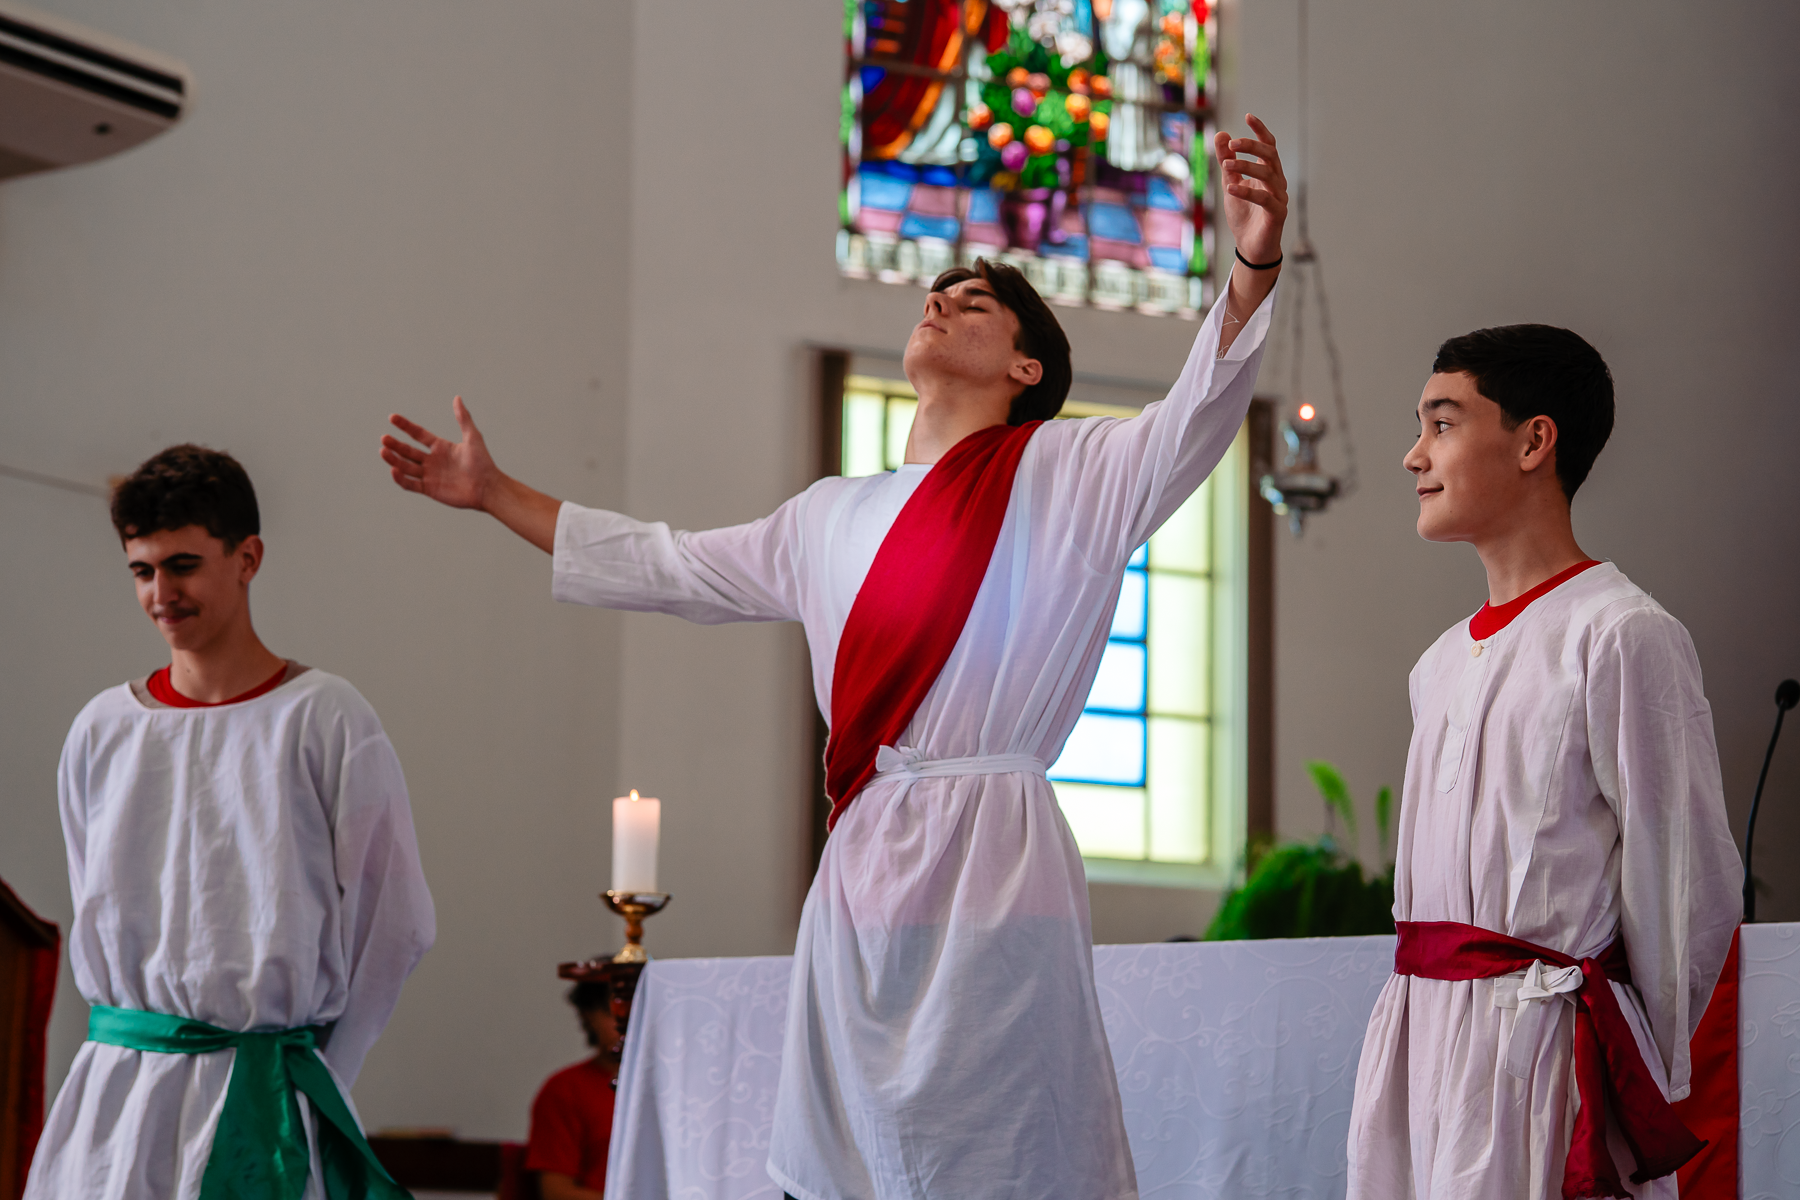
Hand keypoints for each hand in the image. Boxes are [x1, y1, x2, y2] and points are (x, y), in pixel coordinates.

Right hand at [381, 397, 496, 510]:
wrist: (488, 487)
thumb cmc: (483, 462)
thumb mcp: (473, 437)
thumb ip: (463, 418)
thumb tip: (457, 397)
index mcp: (440, 447)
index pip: (418, 434)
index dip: (405, 426)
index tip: (392, 417)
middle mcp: (433, 460)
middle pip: (408, 451)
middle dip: (395, 445)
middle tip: (384, 438)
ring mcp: (430, 475)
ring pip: (406, 466)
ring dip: (393, 459)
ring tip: (383, 451)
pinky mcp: (429, 489)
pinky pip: (411, 484)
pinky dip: (400, 478)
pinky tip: (393, 470)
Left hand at [1214, 113, 1287, 264]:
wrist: (1250, 247)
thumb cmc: (1244, 215)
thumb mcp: (1230, 184)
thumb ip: (1227, 161)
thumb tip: (1221, 134)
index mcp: (1268, 172)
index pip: (1269, 145)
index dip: (1260, 130)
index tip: (1248, 116)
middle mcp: (1277, 182)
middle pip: (1270, 155)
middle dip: (1251, 145)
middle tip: (1232, 143)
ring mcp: (1279, 197)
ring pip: (1268, 174)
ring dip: (1245, 166)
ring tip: (1226, 165)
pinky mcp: (1277, 214)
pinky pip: (1264, 198)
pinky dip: (1247, 192)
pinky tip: (1231, 188)